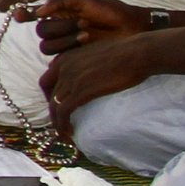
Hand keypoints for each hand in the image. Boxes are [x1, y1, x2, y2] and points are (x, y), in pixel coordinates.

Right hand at [34, 0, 155, 54]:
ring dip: (65, 38)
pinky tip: (86, 41)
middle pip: (40, 31)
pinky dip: (69, 47)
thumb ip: (59, 0)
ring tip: (87, 32)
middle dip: (59, 26)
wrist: (132, 28)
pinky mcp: (71, 58)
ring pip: (46, 45)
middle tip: (82, 21)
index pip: (33, 13)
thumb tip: (38, 11)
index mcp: (59, 11)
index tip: (20, 15)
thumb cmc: (110, 10)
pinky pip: (56, 56)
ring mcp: (64, 43)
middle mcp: (58, 27)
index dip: (23, 14)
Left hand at [42, 31, 157, 126]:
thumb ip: (85, 60)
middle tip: (60, 119)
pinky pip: (63, 112)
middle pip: (46, 91)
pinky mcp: (81, 91)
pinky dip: (62, 125)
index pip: (48, 78)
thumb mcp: (97, 51)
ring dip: (56, 121)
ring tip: (64, 134)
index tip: (59, 104)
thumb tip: (87, 70)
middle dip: (51, 106)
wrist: (138, 53)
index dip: (50, 93)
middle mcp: (63, 67)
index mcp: (66, 57)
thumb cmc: (126, 51)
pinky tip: (69, 133)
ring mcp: (71, 79)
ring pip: (54, 105)